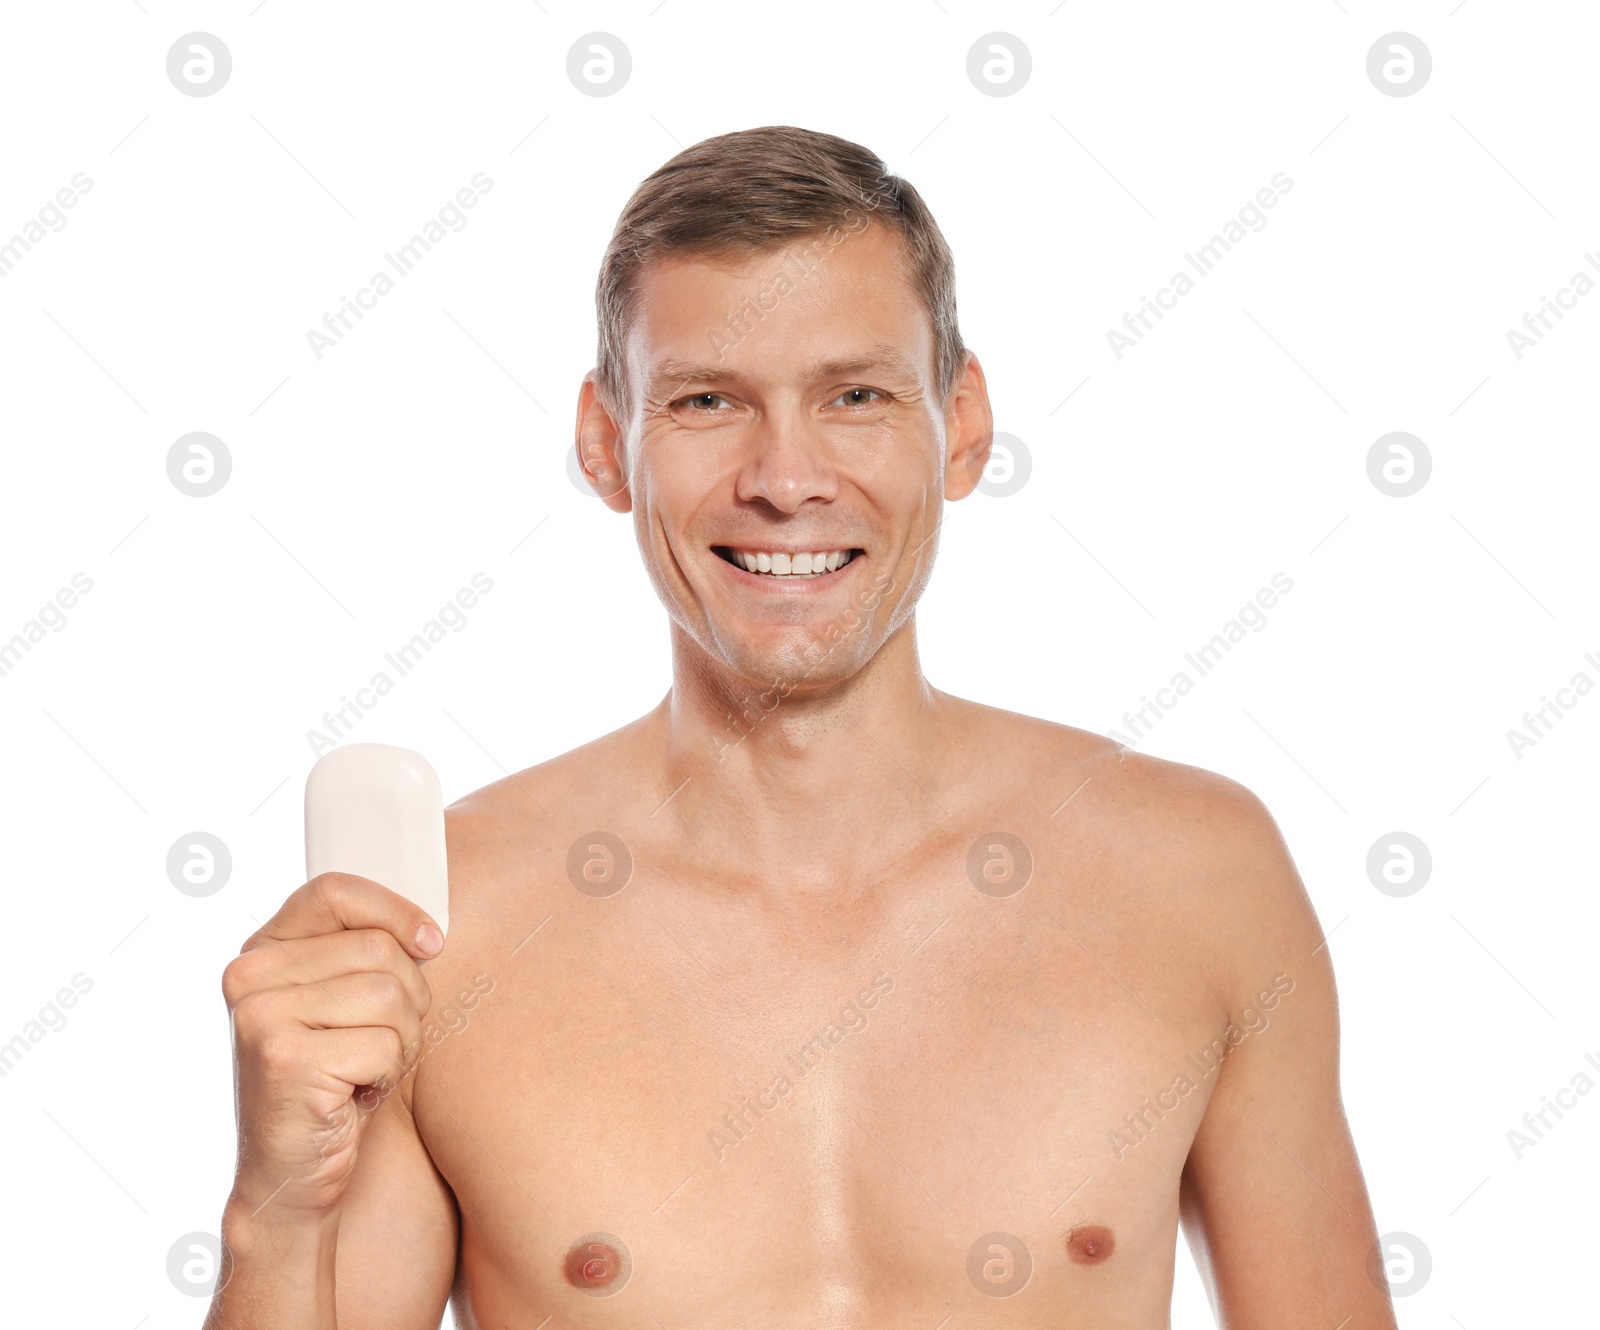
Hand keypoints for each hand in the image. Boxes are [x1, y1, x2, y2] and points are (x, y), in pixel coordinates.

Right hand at [221, 872, 441, 1220]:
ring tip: (364, 1069)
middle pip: (379, 949)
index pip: (334, 891)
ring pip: (389, 994)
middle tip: (379, 1043)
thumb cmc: (334, 1081)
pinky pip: (384, 1044)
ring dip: (400, 1041)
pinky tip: (351, 1096)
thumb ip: (365, 952)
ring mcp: (261, 1015)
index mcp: (263, 950)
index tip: (430, 942)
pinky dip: (386, 1075)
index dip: (394, 911)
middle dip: (407, 999)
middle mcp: (249, 976)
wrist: (293, 1174)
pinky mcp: (284, 1058)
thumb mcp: (346, 1003)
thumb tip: (429, 931)